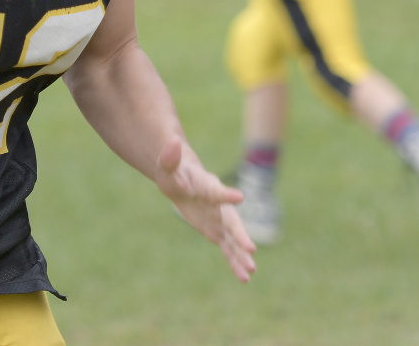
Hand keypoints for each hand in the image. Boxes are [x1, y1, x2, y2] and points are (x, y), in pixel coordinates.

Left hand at [154, 136, 256, 282]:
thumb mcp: (166, 165)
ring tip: (252, 270)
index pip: (216, 191)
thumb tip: (171, 141)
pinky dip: (235, 262)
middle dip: (239, 234)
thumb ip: (169, 156)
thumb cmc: (174, 171)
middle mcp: (218, 204)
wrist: (182, 180)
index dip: (226, 194)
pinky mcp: (216, 231)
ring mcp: (219, 218)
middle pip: (231, 220)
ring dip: (241, 253)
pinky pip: (227, 249)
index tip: (238, 197)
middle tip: (250, 248)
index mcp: (206, 186)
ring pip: (232, 238)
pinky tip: (244, 277)